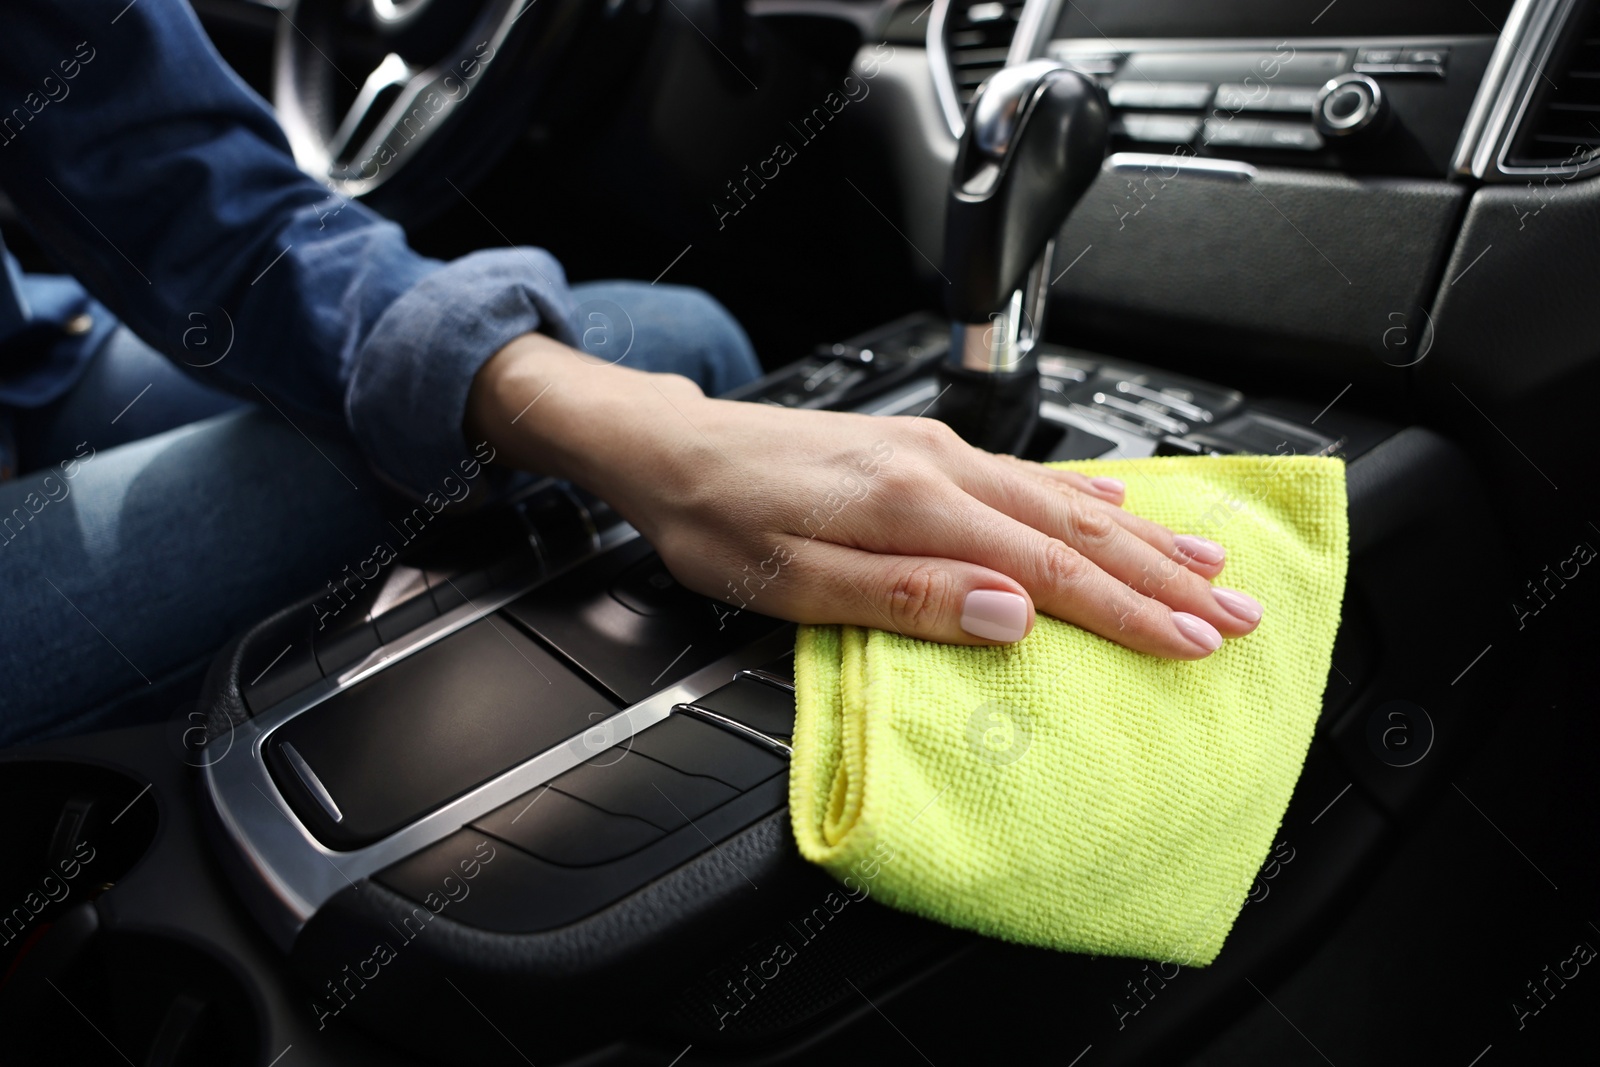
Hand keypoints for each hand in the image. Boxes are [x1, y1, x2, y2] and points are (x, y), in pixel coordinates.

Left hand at [467, 334, 1262, 657]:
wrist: (670, 449)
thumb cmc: (718, 520)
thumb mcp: (792, 583)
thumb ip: (905, 599)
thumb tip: (1008, 614)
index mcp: (913, 507)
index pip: (1048, 571)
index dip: (1129, 611)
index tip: (1194, 642)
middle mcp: (938, 469)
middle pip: (1077, 531)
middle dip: (1165, 577)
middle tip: (1238, 609)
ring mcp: (936, 453)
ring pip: (1064, 500)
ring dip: (1144, 536)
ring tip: (1209, 560)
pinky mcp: (923, 451)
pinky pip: (1030, 476)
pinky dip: (1090, 498)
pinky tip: (1119, 507)